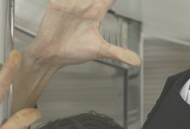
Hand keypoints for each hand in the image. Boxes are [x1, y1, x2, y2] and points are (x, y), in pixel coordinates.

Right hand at [13, 0, 139, 110]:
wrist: (51, 56)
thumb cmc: (74, 51)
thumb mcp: (100, 51)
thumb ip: (118, 53)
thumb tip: (137, 61)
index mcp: (96, 13)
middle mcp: (84, 6)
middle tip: (99, 1)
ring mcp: (71, 4)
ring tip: (86, 1)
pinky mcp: (57, 4)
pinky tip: (69, 1)